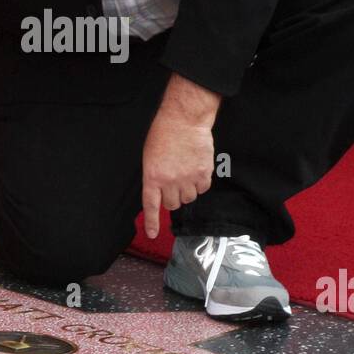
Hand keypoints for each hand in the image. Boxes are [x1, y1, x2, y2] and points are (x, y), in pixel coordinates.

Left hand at [141, 110, 213, 240]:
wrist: (185, 120)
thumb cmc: (164, 133)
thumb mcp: (150, 156)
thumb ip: (154, 177)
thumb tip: (160, 193)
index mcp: (152, 176)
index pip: (151, 205)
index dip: (152, 222)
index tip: (151, 234)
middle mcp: (170, 181)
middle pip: (173, 204)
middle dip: (173, 198)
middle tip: (174, 183)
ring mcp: (188, 178)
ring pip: (189, 198)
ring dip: (187, 190)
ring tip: (186, 173)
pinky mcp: (203, 173)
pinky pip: (203, 189)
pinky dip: (200, 184)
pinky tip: (197, 170)